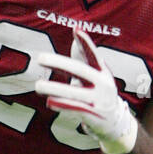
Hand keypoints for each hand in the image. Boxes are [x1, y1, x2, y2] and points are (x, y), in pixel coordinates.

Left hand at [35, 27, 136, 153]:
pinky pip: (75, 108)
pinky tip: (49, 102)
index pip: (93, 54)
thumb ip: (84, 55)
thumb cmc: (99, 94)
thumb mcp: (96, 74)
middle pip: (80, 71)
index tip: (76, 30)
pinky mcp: (94, 115)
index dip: (86, 42)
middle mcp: (103, 84)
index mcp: (102, 71)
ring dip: (54, 88)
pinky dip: (62, 105)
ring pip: (74, 92)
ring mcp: (99, 100)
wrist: (115, 123)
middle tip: (40, 57)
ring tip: (38, 86)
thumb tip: (76, 31)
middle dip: (60, 63)